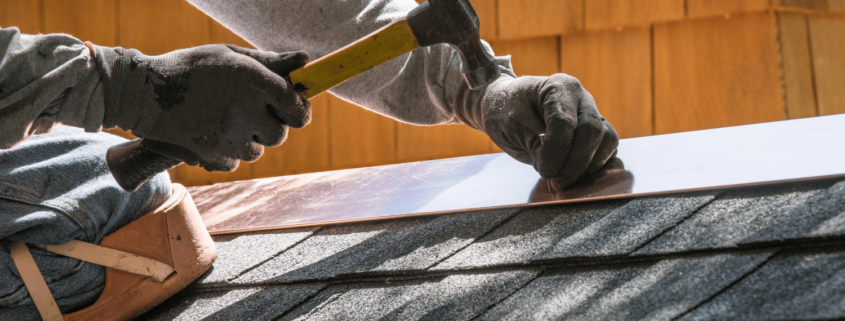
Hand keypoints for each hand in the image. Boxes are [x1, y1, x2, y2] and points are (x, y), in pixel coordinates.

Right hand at [92, 44, 309, 170]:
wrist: (144, 93)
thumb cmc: (191, 68)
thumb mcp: (230, 56)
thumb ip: (270, 62)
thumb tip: (305, 61)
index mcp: (253, 81)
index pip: (296, 106)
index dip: (299, 110)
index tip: (294, 109)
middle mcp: (246, 110)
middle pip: (279, 135)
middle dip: (270, 126)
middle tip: (251, 113)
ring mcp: (230, 135)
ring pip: (258, 150)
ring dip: (249, 140)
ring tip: (225, 120)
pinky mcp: (214, 154)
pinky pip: (235, 162)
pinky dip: (228, 153)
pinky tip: (211, 133)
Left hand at [475, 74, 618, 189]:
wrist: (504, 106)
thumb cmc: (504, 111)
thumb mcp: (512, 126)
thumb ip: (535, 145)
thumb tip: (556, 170)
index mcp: (558, 87)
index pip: (565, 122)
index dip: (556, 152)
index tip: (543, 171)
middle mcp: (581, 98)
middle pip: (593, 130)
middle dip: (576, 163)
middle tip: (556, 181)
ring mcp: (591, 113)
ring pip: (608, 140)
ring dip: (589, 166)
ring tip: (564, 178)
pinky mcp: (595, 132)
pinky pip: (607, 149)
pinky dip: (593, 166)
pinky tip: (573, 175)